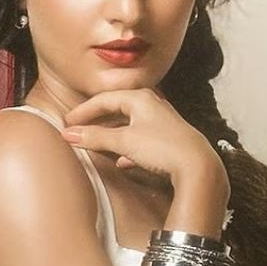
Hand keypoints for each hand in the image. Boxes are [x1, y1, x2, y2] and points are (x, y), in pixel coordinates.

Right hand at [60, 88, 224, 189]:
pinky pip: (141, 140)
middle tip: (79, 130)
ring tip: (96, 144)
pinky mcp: (168, 140)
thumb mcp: (124, 141)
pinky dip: (127, 148)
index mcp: (140, 98)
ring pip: (129, 125)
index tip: (68, 122)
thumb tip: (70, 134)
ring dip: (111, 135)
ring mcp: (162, 123)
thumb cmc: (163, 147)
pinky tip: (122, 161)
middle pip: (117, 109)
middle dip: (97, 121)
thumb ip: (96, 137)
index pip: (104, 99)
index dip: (84, 110)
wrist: (198, 167)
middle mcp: (152, 106)